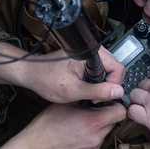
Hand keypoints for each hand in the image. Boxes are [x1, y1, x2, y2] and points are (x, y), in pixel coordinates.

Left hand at [0, 42, 125, 103]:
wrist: (31, 74)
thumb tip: (118, 92)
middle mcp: (93, 51)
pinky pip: (99, 71)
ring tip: (86, 93)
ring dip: (100, 85)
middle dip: (107, 86)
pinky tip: (83, 88)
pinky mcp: (86, 60)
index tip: (99, 96)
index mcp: (91, 54)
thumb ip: (96, 91)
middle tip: (92, 97)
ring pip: (107, 71)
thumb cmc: (46, 80)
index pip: (118, 68)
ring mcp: (90, 55)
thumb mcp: (72, 91)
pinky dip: (94, 82)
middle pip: (115, 70)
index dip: (112, 86)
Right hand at [0, 102, 125, 148]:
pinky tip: (73, 138)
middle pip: (112, 123)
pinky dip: (88, 141)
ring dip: (95, 129)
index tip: (109, 103)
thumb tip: (97, 92)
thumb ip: (85, 97)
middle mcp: (96, 138)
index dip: (116, 106)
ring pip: (102, 135)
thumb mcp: (65, 103)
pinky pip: (93, 147)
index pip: (120, 112)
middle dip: (104, 117)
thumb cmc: (45, 126)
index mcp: (93, 122)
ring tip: (78, 126)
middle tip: (90, 112)